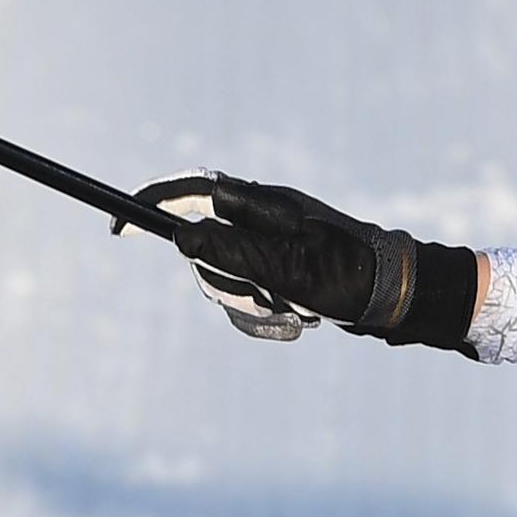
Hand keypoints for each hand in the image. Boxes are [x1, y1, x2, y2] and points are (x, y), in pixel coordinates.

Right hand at [131, 173, 478, 347]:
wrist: (397, 298)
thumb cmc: (347, 277)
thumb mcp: (284, 267)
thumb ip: (229, 249)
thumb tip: (179, 233)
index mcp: (260, 205)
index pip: (190, 192)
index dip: (151, 203)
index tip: (119, 225)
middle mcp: (260, 220)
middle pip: (203, 249)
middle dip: (225, 285)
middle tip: (264, 300)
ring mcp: (268, 247)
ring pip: (224, 280)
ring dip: (251, 307)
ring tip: (292, 316)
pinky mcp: (278, 273)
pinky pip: (247, 298)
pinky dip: (265, 317)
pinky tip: (297, 324)